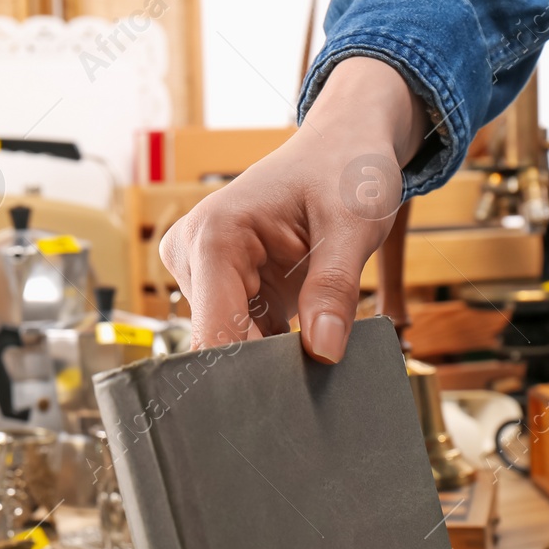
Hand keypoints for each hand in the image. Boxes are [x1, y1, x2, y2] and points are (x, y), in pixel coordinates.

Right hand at [159, 57, 428, 359]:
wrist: (344, 143)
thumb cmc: (346, 168)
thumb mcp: (354, 224)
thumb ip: (335, 289)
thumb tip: (323, 353)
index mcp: (215, 234)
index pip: (215, 332)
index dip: (249, 376)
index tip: (287, 405)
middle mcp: (194, 252)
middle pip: (218, 343)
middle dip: (265, 368)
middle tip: (317, 378)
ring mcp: (204, 271)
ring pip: (230, 345)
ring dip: (273, 359)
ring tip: (317, 351)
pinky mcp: (222, 285)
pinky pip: (243, 335)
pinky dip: (275, 347)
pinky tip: (306, 339)